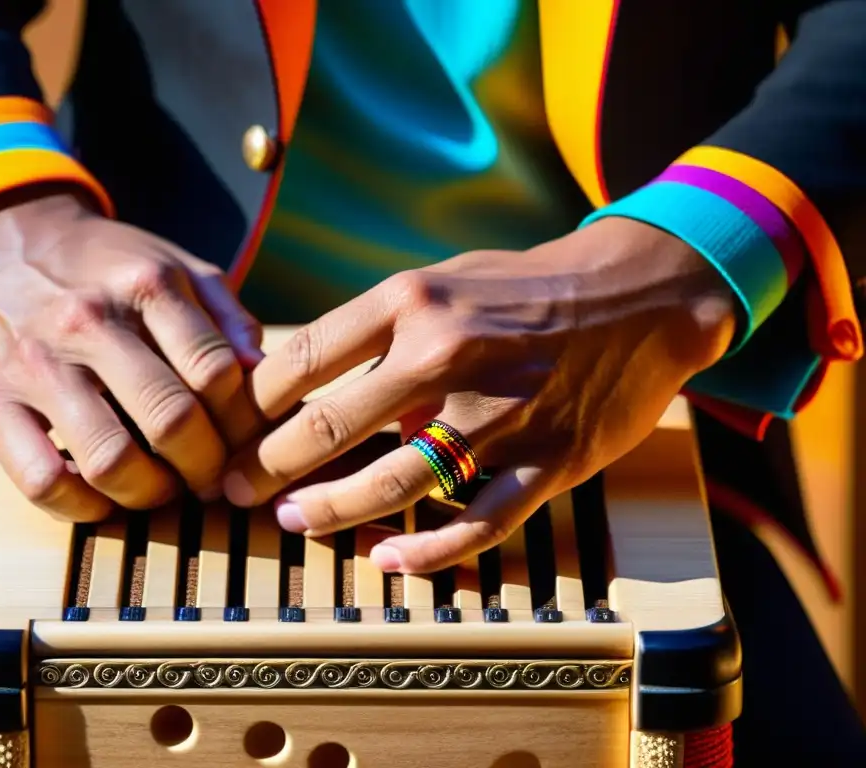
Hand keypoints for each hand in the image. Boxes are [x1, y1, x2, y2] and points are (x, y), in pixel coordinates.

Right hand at [0, 189, 264, 519]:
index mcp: (146, 285)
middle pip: (172, 420)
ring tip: (163, 489)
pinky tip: (103, 496)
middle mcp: (88, 321)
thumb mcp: (175, 267)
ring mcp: (35, 364)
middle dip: (205, 466)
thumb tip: (266, 378)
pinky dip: (83, 507)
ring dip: (151, 493)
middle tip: (211, 479)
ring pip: (111, 459)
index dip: (243, 422)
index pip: (217, 372)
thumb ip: (227, 318)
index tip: (248, 443)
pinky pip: (43, 481)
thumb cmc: (107, 271)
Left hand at [223, 218, 735, 571]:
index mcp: (415, 301)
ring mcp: (500, 413)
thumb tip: (314, 382)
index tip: (225, 428)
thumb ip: (381, 329)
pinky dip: (428, 550)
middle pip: (330, 426)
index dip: (250, 404)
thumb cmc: (528, 286)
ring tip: (293, 522)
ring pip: (394, 483)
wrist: (642, 294)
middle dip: (268, 466)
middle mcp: (449, 355)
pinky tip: (386, 560)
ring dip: (330, 511)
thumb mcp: (446, 279)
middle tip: (233, 488)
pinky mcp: (547, 460)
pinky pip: (479, 521)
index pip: (303, 359)